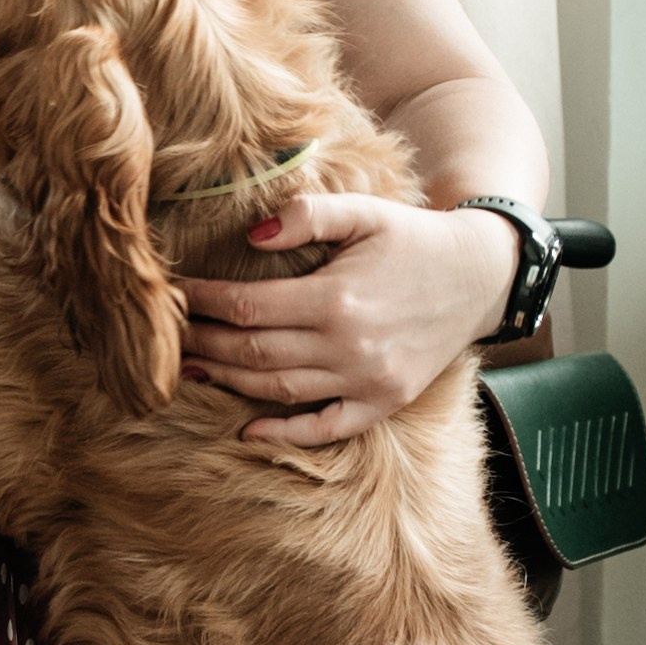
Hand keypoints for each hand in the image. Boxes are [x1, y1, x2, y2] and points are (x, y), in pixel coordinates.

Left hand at [177, 193, 521, 448]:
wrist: (479, 276)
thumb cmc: (412, 238)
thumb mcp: (364, 211)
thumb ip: (308, 215)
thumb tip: (253, 234)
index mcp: (337, 298)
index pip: (247, 306)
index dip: (203, 302)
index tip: (174, 294)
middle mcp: (348, 346)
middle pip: (253, 352)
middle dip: (203, 342)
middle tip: (166, 336)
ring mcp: (367, 381)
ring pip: (277, 390)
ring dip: (228, 380)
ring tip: (191, 367)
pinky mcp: (383, 402)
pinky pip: (326, 427)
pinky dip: (285, 432)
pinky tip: (248, 429)